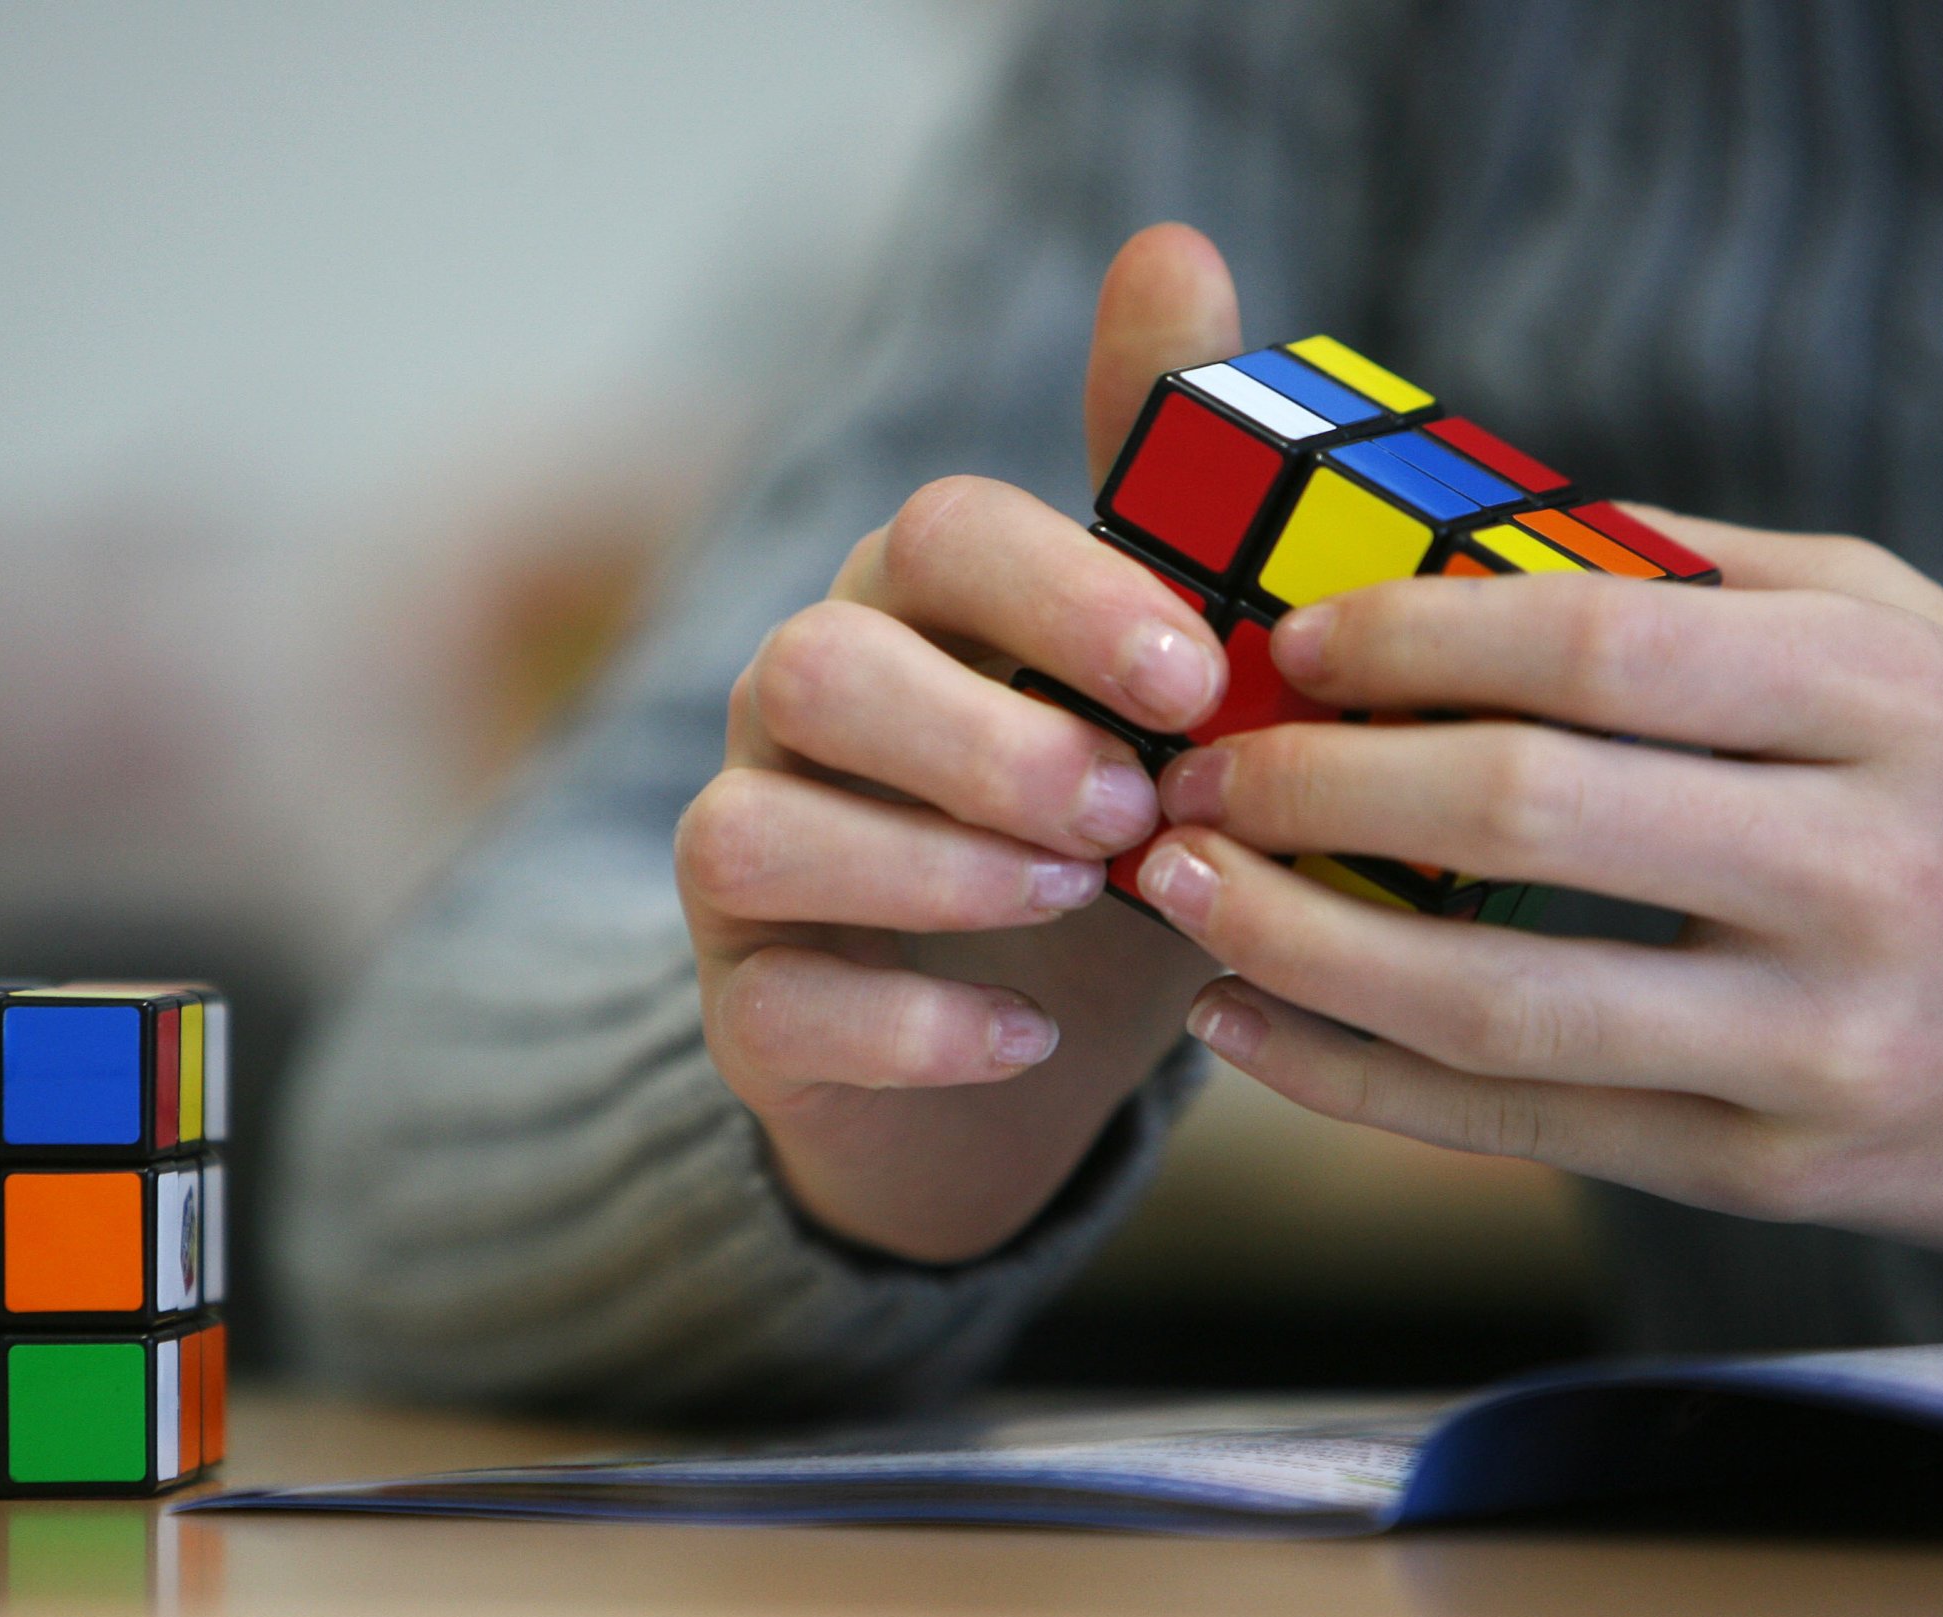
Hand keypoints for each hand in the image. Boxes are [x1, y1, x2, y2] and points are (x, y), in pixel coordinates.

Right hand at [674, 225, 1237, 1262]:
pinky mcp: (747, 1007)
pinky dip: (903, 1025)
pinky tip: (1027, 1039)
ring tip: (1066, 902)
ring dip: (922, 868)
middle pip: (814, 667)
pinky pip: (772, 1006)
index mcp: (911, 613)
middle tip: (1128, 809)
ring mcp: (753, 860)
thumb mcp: (1165, 681)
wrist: (1033, 1048)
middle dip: (978, 735)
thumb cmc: (1110, 836)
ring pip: (750, 830)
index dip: (1059, 595)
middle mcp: (798, 716)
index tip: (1195, 677)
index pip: (936, 538)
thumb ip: (1164, 487)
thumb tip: (1174, 242)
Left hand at [1143, 515, 1942, 1251]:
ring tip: (1172, 889)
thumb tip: (1449, 544)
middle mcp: (1858, 870)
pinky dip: (1346, 1081)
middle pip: (1516, 813)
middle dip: (1308, 784)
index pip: (1588, 640)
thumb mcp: (1895, 640)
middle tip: (1186, 769)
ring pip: (1493, 1000)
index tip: (1286, 642)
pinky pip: (1513, 1128)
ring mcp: (1815, 1044)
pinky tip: (1237, 1024)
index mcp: (1880, 699)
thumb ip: (1692, 580)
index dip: (1407, 635)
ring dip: (1290, 944)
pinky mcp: (1764, 1174)